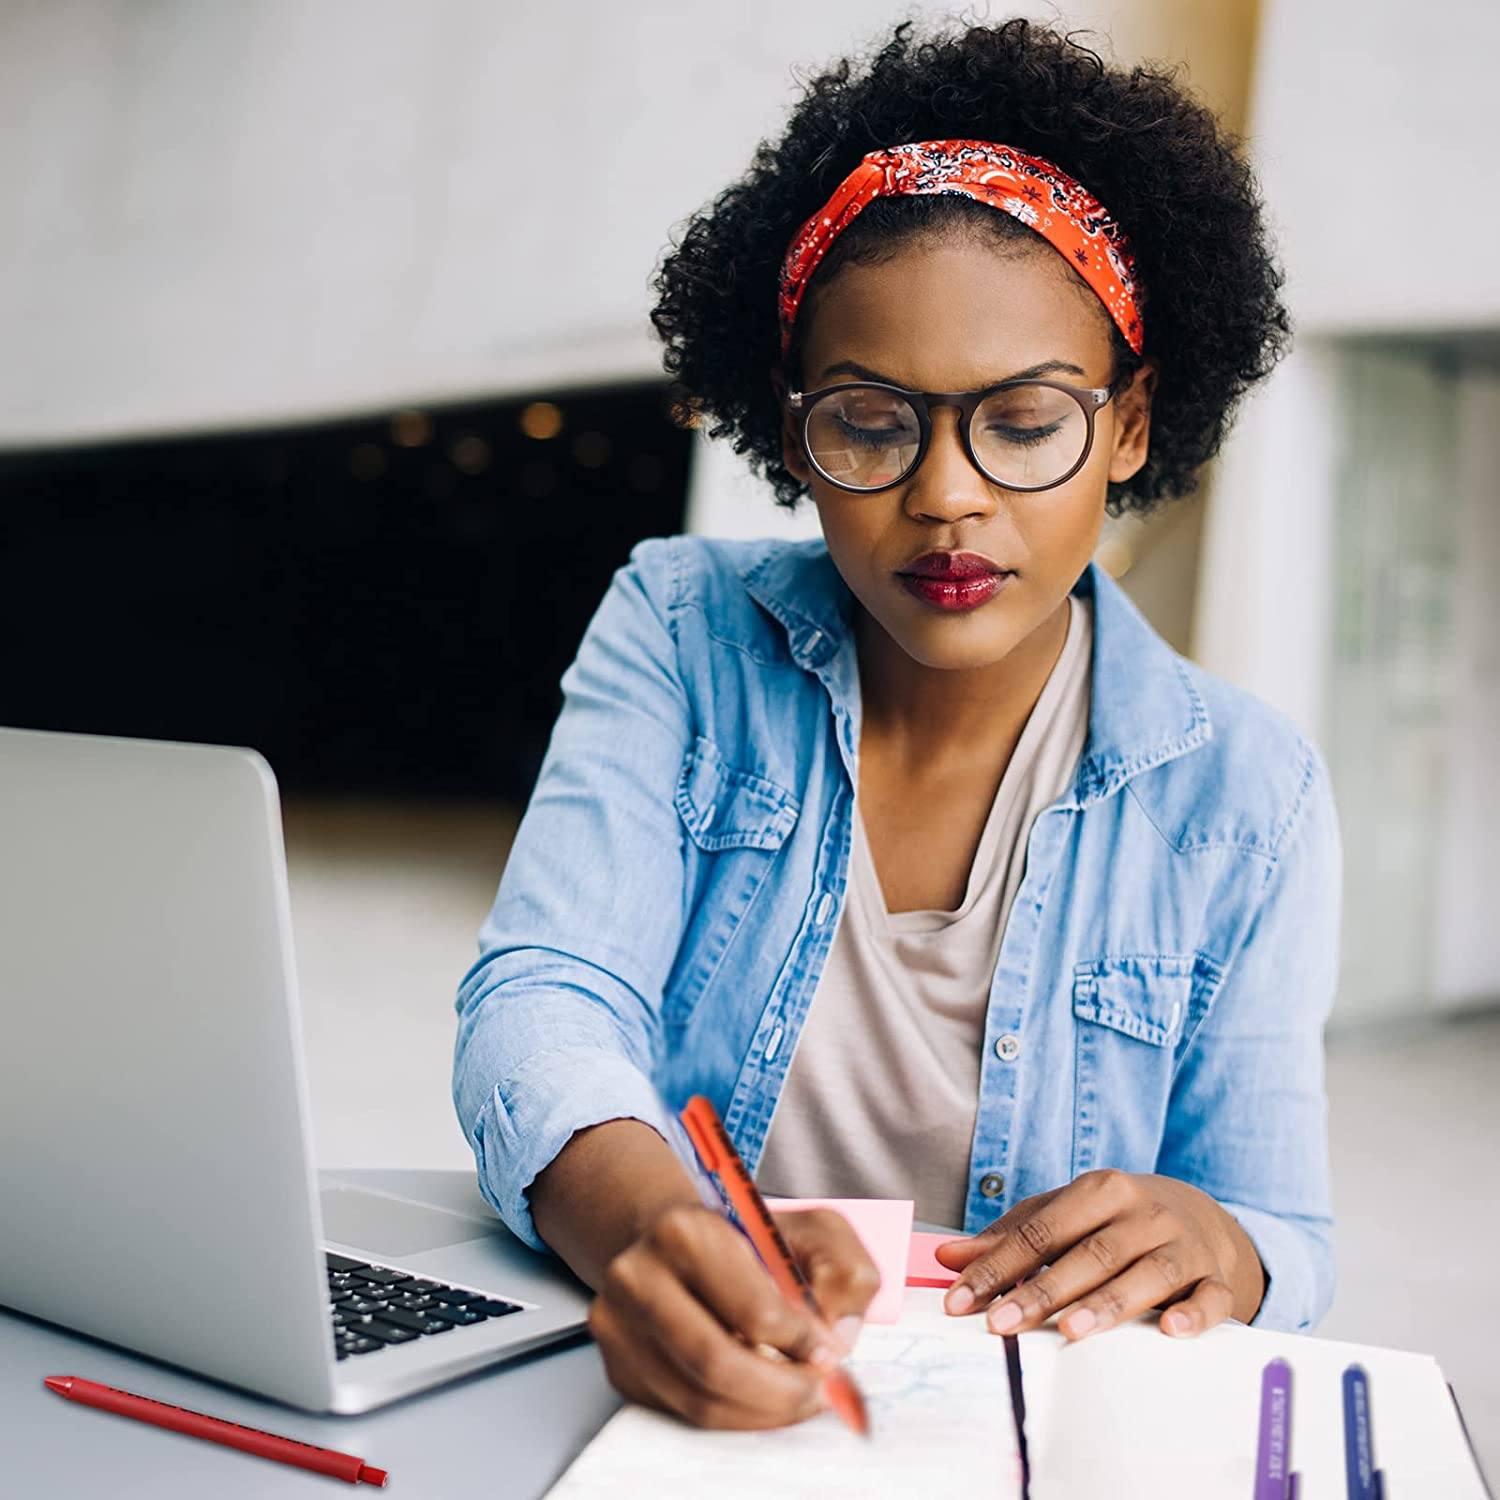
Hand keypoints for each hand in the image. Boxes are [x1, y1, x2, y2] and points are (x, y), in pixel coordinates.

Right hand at [587, 1204, 880, 1428]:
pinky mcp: (619, 1365)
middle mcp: (637, 1277)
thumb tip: (839, 1334)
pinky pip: (682, 1412)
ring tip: (798, 1398)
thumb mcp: (808, 1229)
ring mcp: (619, 1325)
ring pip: (698, 1399)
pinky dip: (733, 1416)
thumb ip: (842, 1269)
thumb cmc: (749, 1238)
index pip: (749, 1309)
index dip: (799, 1342)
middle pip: (715, 1363)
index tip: (829, 1353)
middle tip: (818, 1392)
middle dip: (781, 1390)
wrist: (675, 1242)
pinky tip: (761, 1398)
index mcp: (684, 1231)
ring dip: (761, 1412)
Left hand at [935, 1170, 1264, 1340]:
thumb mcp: (1064, 1214)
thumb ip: (1009, 1236)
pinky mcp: (1215, 1278)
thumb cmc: (1115, 1220)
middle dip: (1042, 1290)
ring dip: (1108, 1303)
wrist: (1200, 1216)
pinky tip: (1171, 1331)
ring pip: (1145, 1273)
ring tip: (1071, 1330)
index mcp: (1099, 1190)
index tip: (962, 1300)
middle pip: (1089, 1253)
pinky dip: (1194, 1313)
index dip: (997, 1265)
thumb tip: (948, 1258)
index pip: (1040, 1230)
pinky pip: (1210, 1296)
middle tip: (1002, 1324)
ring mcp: (1182, 1245)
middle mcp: (1142, 1212)